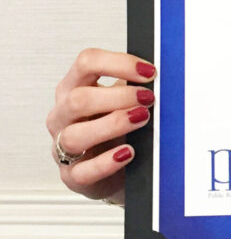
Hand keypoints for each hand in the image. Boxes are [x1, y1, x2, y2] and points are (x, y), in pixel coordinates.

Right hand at [46, 48, 156, 202]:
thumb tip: (160, 77)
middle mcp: (63, 115)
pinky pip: (84, 171)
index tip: (149, 72)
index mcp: (73, 88)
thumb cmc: (116, 129)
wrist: (116, 170)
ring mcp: (63, 147)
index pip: (86, 62)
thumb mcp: (123, 101)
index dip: (119, 63)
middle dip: (118, 97)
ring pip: (75, 135)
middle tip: (147, 99)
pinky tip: (127, 153)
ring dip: (113, 124)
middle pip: (77, 99)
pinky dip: (107, 162)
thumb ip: (134, 86)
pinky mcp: (72, 176)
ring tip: (141, 120)